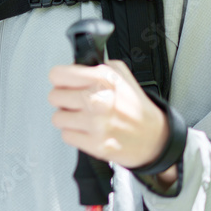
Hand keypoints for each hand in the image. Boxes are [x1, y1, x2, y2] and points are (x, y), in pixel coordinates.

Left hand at [48, 59, 174, 182]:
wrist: (156, 138)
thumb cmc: (136, 107)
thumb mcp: (122, 75)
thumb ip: (97, 66)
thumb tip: (74, 67)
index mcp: (103, 79)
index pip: (57, 75)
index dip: (60, 79)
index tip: (64, 83)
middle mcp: (98, 100)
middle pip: (54, 96)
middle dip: (63, 99)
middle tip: (75, 102)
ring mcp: (96, 124)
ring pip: (58, 118)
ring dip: (67, 118)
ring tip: (82, 117)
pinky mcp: (95, 144)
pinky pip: (66, 136)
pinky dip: (74, 134)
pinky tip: (86, 130)